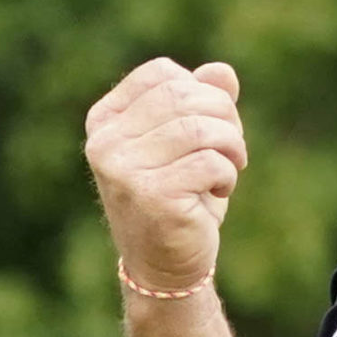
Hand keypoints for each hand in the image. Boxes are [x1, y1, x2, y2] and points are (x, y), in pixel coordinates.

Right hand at [85, 58, 248, 291]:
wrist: (166, 263)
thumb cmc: (181, 195)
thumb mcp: (191, 142)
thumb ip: (203, 102)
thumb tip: (222, 72)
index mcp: (106, 120)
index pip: (163, 74)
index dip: (202, 91)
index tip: (211, 123)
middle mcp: (105, 141)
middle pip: (186, 96)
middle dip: (225, 118)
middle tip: (231, 150)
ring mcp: (122, 168)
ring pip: (201, 128)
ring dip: (231, 148)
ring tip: (227, 170)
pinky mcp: (148, 194)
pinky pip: (210, 162)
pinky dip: (227, 175)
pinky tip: (216, 193)